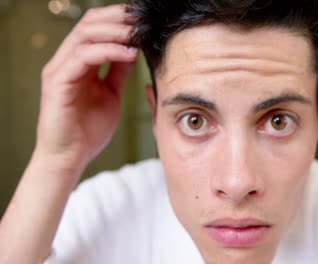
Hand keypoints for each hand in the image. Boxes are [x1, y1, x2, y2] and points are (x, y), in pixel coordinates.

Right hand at [35, 4, 136, 174]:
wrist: (70, 157)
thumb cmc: (88, 130)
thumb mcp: (110, 94)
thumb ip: (118, 71)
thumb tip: (133, 50)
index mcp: (78, 62)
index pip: (95, 27)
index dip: (119, 19)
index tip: (143, 19)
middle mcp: (66, 61)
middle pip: (89, 24)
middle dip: (118, 18)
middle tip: (142, 19)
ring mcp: (59, 70)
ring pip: (85, 35)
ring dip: (115, 31)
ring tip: (137, 35)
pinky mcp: (57, 83)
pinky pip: (83, 57)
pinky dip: (108, 51)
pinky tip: (129, 53)